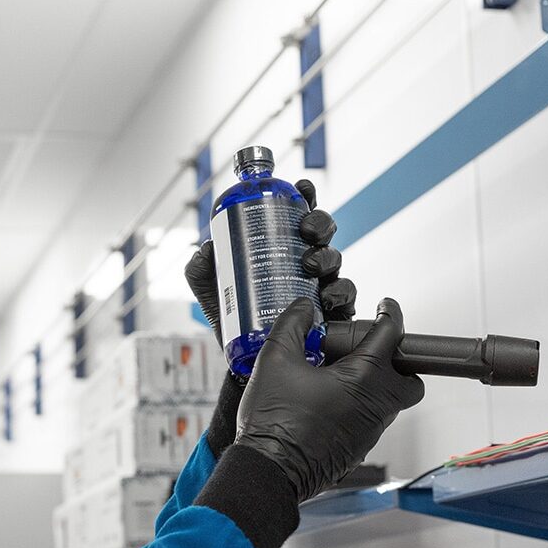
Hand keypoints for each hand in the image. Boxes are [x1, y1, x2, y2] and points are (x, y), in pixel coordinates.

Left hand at [185, 179, 356, 346]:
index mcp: (281, 249)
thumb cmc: (234, 317)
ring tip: (309, 265)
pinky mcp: (331, 312)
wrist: (244, 359)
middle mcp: (304, 262)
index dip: (304, 197)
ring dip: (327, 257)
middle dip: (319, 222)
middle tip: (305, 230)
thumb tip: (207, 248)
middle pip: (322, 232)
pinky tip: (328, 296)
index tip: (301, 188)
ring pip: (335, 260)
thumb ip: (201, 268)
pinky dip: (342, 292)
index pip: (296, 216)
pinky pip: (346, 297)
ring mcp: (319, 286)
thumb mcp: (211, 289)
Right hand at [235, 297, 424, 501]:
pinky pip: (370, 422)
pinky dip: (359, 408)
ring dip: (374, 386)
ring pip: (390, 403)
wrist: (269, 469)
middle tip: (370, 352)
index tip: (385, 308)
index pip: (391, 335)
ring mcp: (369, 431)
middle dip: (398, 362)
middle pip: (410, 378)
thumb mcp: (275, 359)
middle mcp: (375, 406)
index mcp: (362, 378)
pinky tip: (328, 404)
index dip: (389, 314)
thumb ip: (292, 325)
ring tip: (339, 377)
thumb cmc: (273, 421)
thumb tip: (303, 309)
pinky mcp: (358, 449)